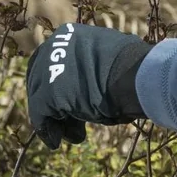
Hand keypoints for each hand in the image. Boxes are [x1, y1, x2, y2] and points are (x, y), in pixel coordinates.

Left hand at [25, 22, 150, 149]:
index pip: (54, 60)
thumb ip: (93, 67)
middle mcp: (53, 47)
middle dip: (56, 103)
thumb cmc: (133, 69)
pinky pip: (41, 114)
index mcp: (70, 35)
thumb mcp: (109, 63)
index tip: (71, 100)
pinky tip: (57, 141)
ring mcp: (47, 69)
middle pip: (43, 79)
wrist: (135, 76)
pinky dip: (48, 130)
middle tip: (71, 121)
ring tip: (73, 134)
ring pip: (41, 98)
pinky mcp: (46, 93)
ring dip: (55, 119)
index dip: (60, 82)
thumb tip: (96, 80)